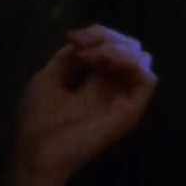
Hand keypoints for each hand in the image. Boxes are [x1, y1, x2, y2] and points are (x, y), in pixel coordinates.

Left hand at [12, 25, 156, 183]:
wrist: (38, 150)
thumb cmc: (38, 121)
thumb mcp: (48, 78)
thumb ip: (68, 58)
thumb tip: (83, 40)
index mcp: (95, 83)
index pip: (112, 48)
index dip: (95, 35)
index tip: (71, 38)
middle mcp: (114, 89)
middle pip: (130, 49)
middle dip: (107, 37)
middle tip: (81, 46)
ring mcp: (124, 101)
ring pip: (143, 60)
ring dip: (117, 49)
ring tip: (93, 57)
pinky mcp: (131, 112)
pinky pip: (147, 80)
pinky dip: (129, 63)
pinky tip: (105, 62)